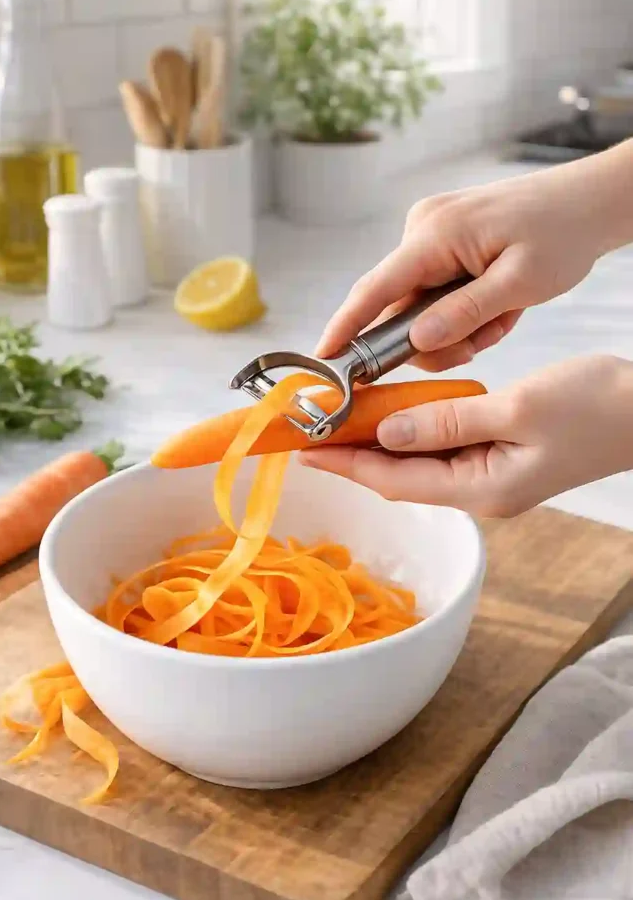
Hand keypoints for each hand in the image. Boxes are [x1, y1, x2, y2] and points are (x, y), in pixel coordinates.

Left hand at [299, 356, 632, 517]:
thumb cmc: (596, 407)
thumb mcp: (516, 409)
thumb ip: (448, 422)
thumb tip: (388, 432)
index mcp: (484, 489)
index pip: (396, 480)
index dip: (346, 464)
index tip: (304, 448)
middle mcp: (483, 492)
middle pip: (401, 477)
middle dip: (353, 454)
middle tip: (310, 430)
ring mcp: (493, 478)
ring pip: (420, 464)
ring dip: (380, 442)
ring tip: (339, 419)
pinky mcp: (503, 459)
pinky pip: (445, 451)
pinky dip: (415, 432)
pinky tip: (393, 414)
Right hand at [317, 141, 632, 371]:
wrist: (587, 201)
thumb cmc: (562, 233)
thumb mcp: (520, 283)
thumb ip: (465, 313)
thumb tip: (417, 341)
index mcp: (436, 234)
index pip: (374, 289)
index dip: (345, 328)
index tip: (321, 358)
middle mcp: (422, 229)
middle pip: (400, 308)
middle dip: (438, 338)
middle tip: (485, 339)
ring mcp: (429, 234)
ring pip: (420, 307)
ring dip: (458, 326)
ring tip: (502, 316)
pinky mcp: (440, 242)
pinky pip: (435, 293)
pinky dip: (463, 310)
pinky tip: (497, 304)